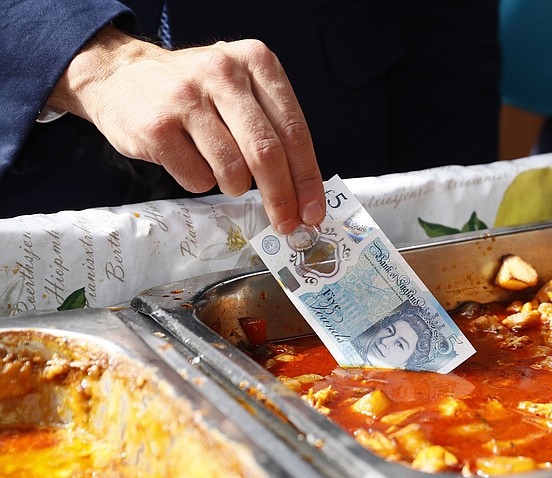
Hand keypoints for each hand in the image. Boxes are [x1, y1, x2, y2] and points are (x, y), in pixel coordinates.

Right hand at [47, 25, 324, 233]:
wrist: (120, 77)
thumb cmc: (194, 93)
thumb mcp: (240, 89)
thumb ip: (273, 127)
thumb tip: (303, 193)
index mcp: (256, 61)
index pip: (295, 131)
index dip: (307, 179)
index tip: (313, 211)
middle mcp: (224, 73)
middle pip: (267, 154)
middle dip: (282, 198)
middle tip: (287, 225)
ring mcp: (187, 98)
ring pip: (234, 170)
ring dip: (236, 187)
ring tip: (225, 175)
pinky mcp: (158, 126)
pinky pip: (198, 178)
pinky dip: (201, 183)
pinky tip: (191, 162)